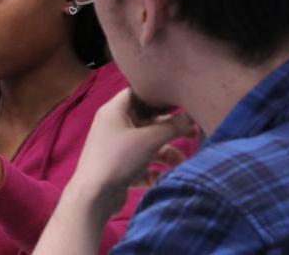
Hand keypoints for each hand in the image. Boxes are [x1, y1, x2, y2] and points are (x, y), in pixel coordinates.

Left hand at [72, 89, 193, 214]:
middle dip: (170, 129)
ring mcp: (116, 148)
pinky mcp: (119, 168)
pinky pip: (142, 164)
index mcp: (114, 111)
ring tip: (180, 163)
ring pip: (147, 145)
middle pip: (147, 122)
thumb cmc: (118, 159)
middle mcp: (114, 126)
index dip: (159, 97)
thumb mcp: (149, 139)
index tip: (181, 103)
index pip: (138, 94)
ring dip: (166, 154)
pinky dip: (153, 170)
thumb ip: (172, 127)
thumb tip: (190, 117)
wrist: (94, 195)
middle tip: (194, 133)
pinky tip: (160, 177)